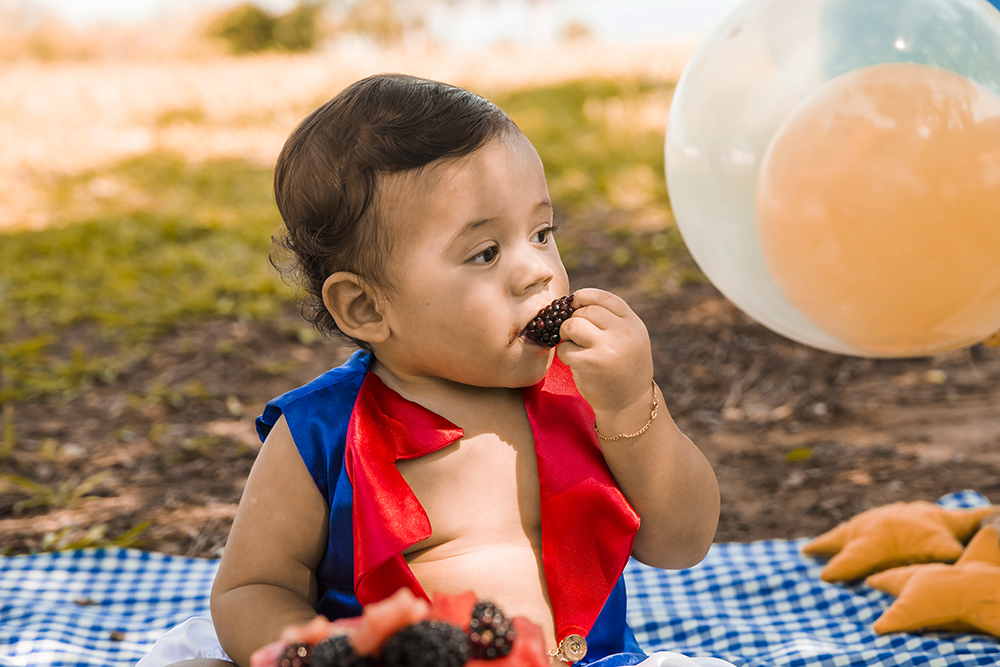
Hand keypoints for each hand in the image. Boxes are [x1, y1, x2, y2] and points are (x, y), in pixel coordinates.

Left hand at [556, 288, 653, 416]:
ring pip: (572, 326)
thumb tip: (575, 298)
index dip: (585, 297)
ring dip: (567, 336)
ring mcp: (606, 347)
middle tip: (577, 336)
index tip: (575, 302)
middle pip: (585, 311)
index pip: (605, 298)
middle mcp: (622, 333)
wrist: (629, 404)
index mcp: (633, 324)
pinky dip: (565, 354)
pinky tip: (576, 363)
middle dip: (574, 321)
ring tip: (576, 347)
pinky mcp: (588, 363)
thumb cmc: (624, 368)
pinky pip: (564, 348)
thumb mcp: (630, 339)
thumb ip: (611, 319)